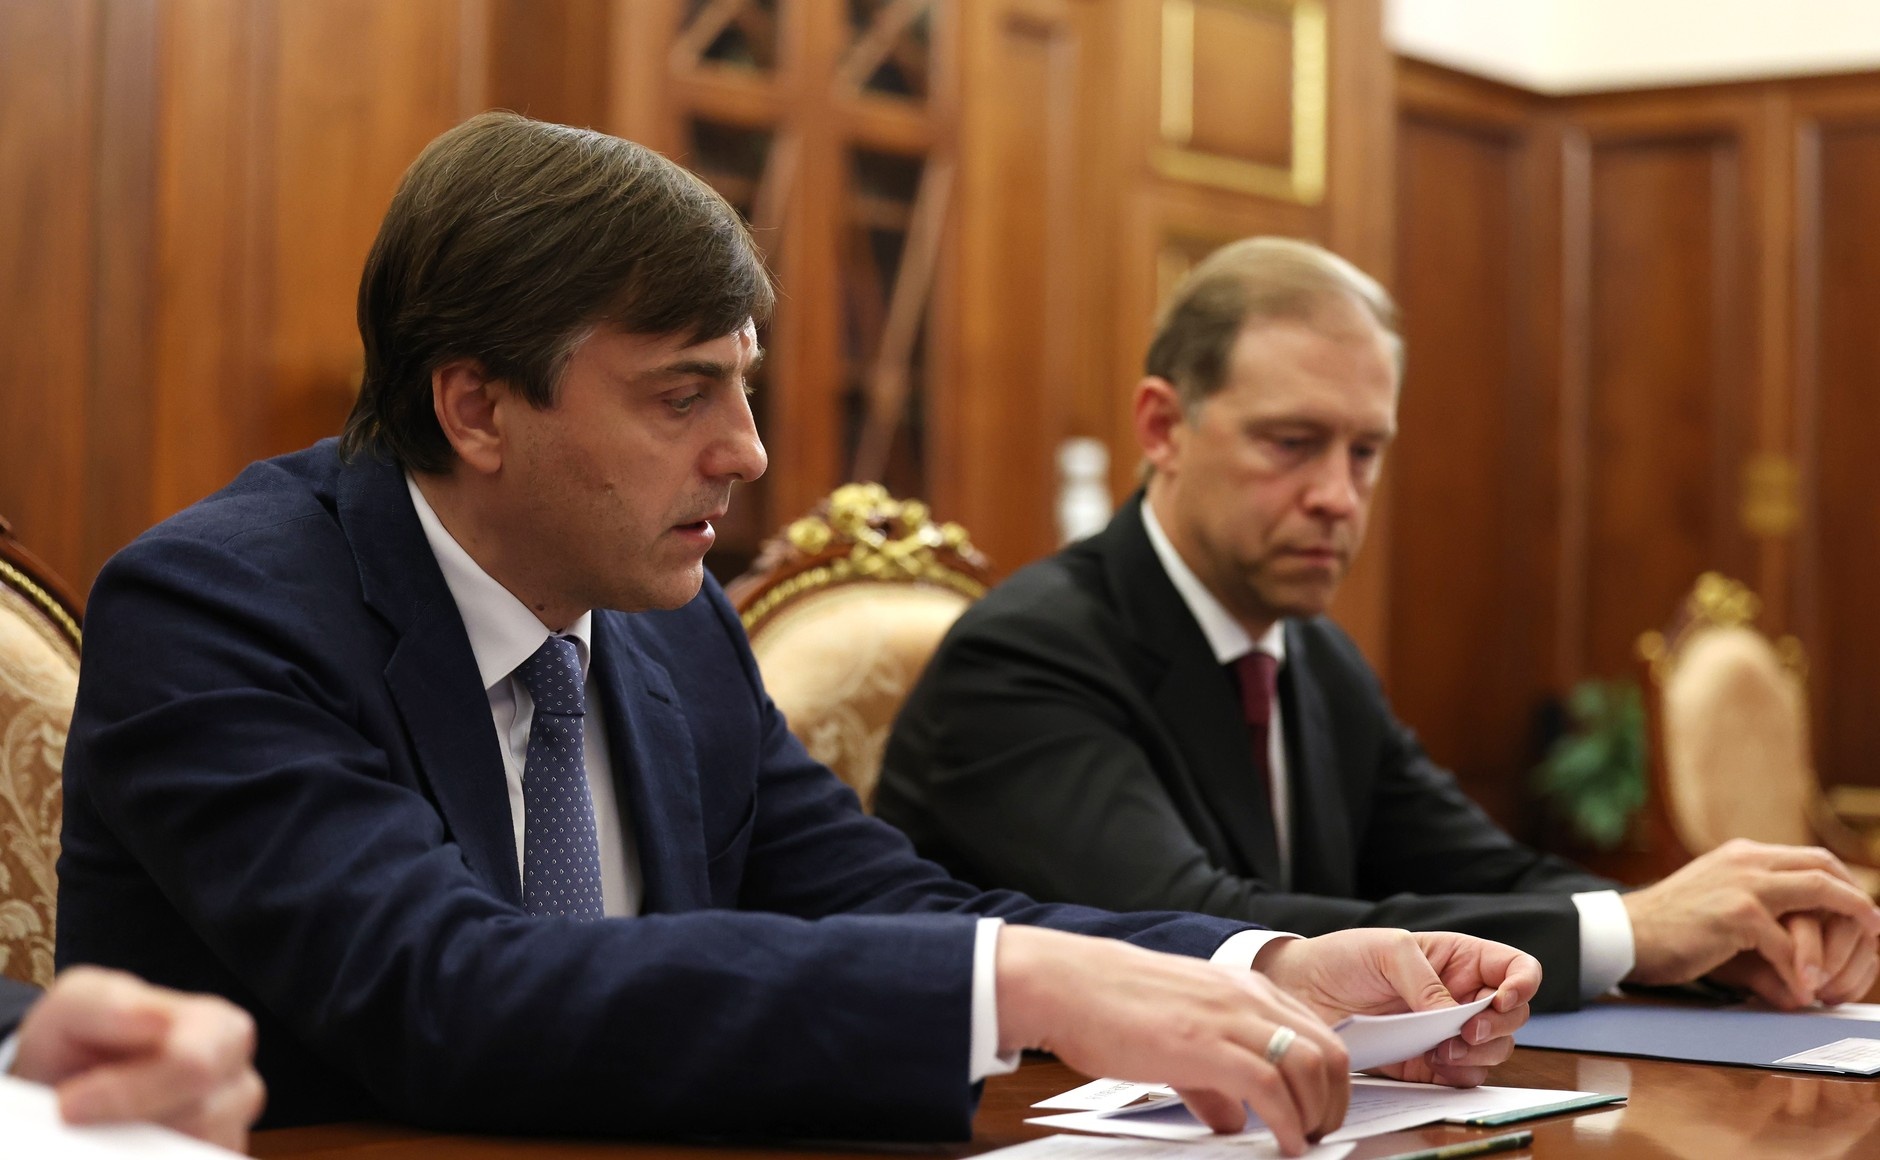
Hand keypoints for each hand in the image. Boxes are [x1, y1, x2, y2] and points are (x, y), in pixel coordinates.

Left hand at [11, 967, 264, 1151]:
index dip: (128, 1091)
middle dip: (128, 1126)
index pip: (194, 1065)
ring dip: (131, 1153)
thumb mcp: (75, 1005)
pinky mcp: (215, 1159)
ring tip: (101, 1132)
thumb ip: (110, 1003)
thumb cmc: (78, 1044)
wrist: (65, 1092)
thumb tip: (157, 1021)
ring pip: (187, 1156)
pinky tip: (118, 1150)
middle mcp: (239, 1083)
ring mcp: (230, 1134)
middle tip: (79, 1123)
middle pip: (198, 1120)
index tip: (70, 1104)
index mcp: (222, 1029)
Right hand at [997, 925, 1349, 1155]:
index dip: (1331, 1082)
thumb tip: (1232, 1118)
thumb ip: (1211, 1079)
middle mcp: (1247, 996)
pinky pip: (1270, 1088)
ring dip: (1316, 1115)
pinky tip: (1282, 1145)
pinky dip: (1287, 1123)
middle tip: (1319, 1135)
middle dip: (1335, 1104)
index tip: (1321, 1114)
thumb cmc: (1109, 1004)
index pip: (1317, 1033)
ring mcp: (1229, 1018)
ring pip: (1311, 1068)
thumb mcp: (1176, 1036)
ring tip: (1300, 1143)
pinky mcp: (1206, 1045)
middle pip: (1329, 1052)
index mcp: (1244, 987)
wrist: (1065, 984)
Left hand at [1254, 929, 1539, 1087]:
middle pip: (1512, 1017)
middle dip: (1498, 1026)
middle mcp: (1460, 996)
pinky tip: (1435, 1063)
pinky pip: (1463, 1077)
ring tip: (1444, 1048)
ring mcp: (1446, 1030)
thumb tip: (1458, 1016)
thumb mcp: (1388, 951)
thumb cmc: (1344, 957)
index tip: (1503, 997)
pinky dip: (1459, 1075)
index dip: (1522, 984)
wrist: (1301, 990)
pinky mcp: (1427, 1061)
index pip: (1515, 969)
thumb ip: (1426, 982)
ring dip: (1479, 1054)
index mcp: (1459, 959)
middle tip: (1467, 1030)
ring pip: (1494, 1051)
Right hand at [1622, 839, 1879, 1001]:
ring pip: (1819, 895)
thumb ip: (1757, 909)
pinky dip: (1800, 971)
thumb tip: (1797, 945)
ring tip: (1846, 966)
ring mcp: (1744, 884)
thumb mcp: (1716, 902)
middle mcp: (1747, 860)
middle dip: (1856, 900)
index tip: (1860, 910)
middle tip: (1874, 929)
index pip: (1811, 858)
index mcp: (1743, 854)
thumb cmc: (1667, 926)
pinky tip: (1800, 992)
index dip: (1843, 882)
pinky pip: (1788, 944)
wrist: (1623, 932)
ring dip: (1843, 934)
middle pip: (1824, 867)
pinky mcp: (1737, 915)